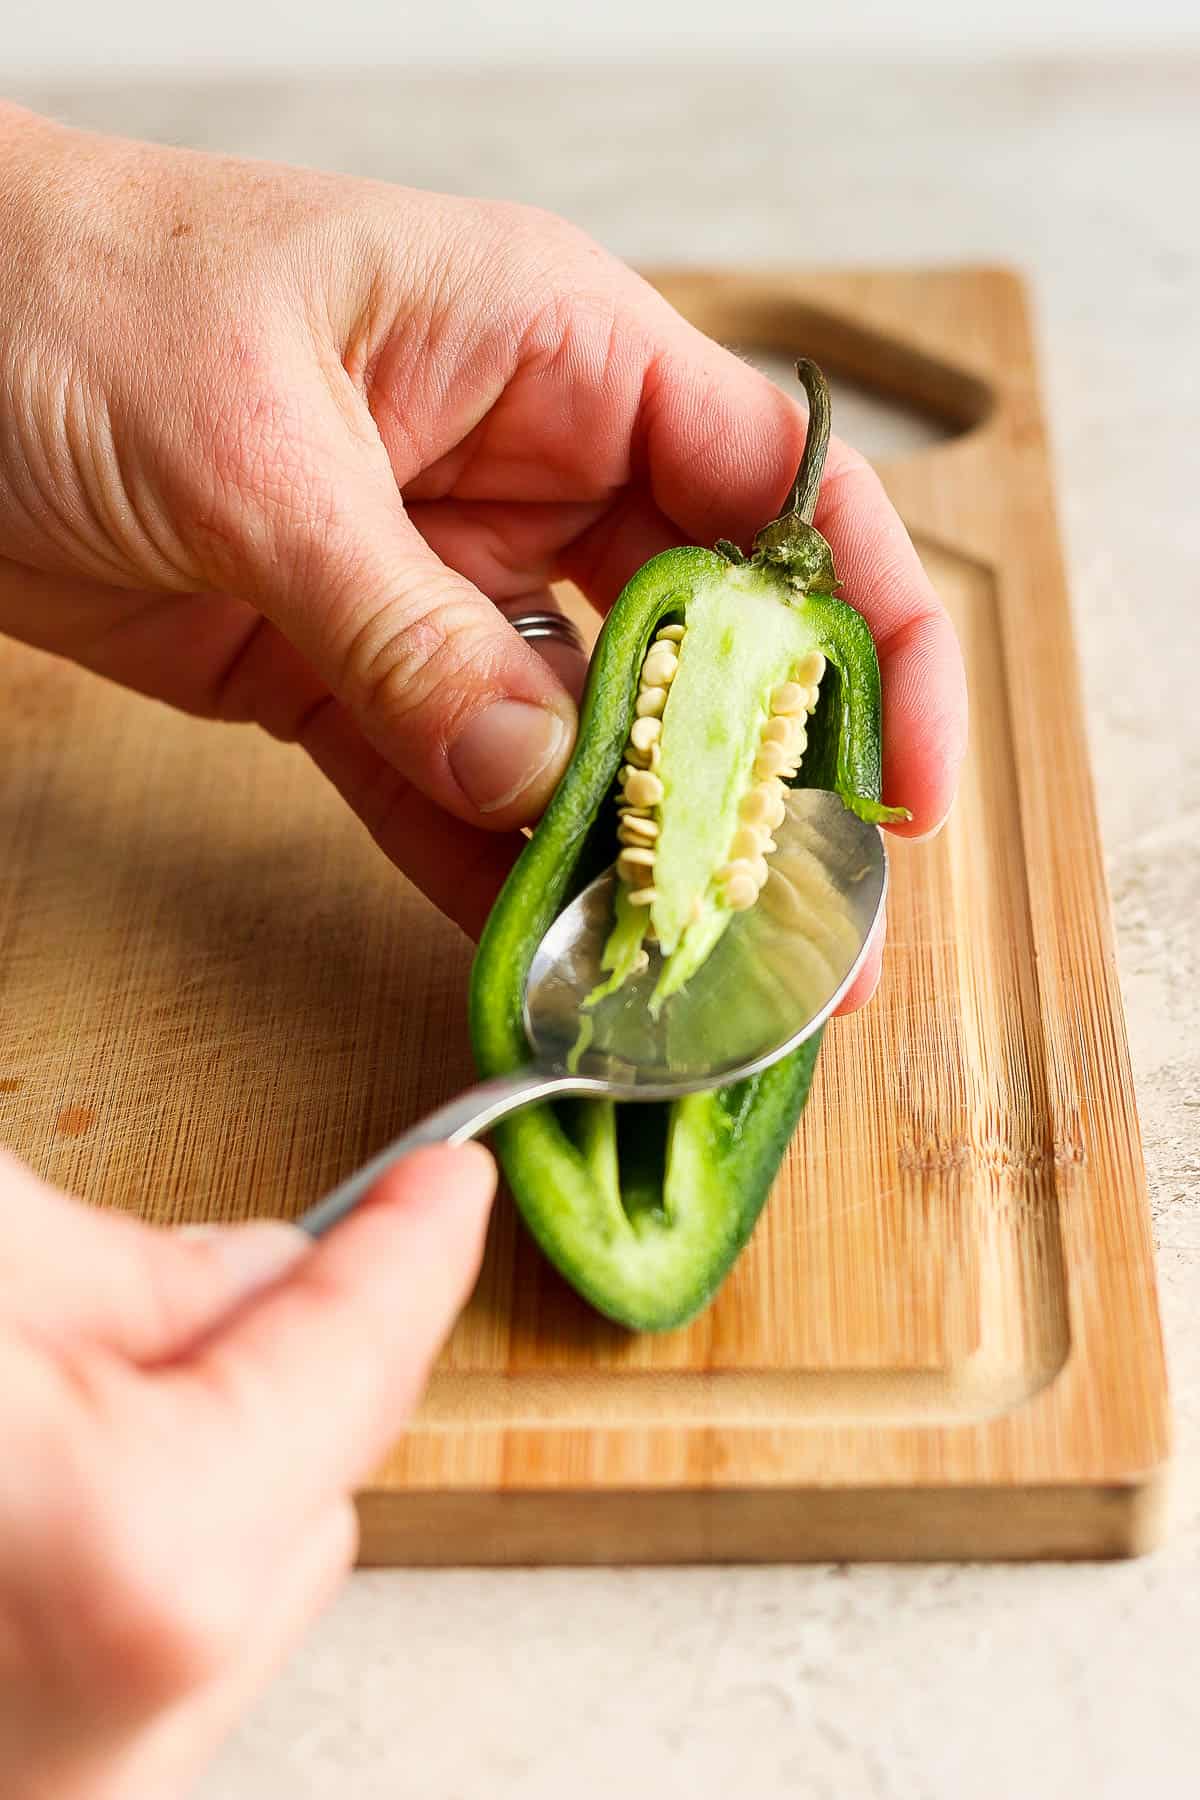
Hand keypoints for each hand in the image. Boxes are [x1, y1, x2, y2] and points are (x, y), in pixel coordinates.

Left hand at [0, 105, 964, 1003]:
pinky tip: (541, 956)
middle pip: (702, 642)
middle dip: (762, 784)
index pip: (777, 491)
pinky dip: (493, 874)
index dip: (869, 631)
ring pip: (581, 739)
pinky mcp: (346, 673)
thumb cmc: (64, 292)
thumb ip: (409, 627)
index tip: (900, 774)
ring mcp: (439, 583)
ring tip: (688, 970)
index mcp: (552, 352)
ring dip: (630, 856)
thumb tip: (539, 781)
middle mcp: (521, 470)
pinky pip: (450, 790)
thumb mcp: (254, 451)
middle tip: (811, 925)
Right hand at [0, 1142, 492, 1799]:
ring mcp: (70, 1785)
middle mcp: (118, 1733)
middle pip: (320, 1491)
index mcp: (142, 1562)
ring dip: (215, 1464)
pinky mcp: (35, 1785)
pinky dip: (145, 1553)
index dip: (409, 1248)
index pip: (350, 1365)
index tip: (448, 1188)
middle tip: (224, 1270)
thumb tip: (251, 1278)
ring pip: (247, 1582)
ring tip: (69, 1387)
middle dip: (300, 1364)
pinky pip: (156, 1654)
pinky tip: (48, 1480)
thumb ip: (131, 1266)